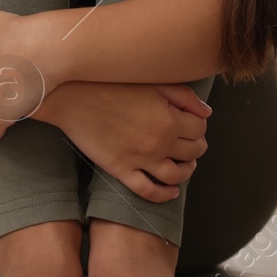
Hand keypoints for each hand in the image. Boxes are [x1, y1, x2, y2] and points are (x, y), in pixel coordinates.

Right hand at [36, 81, 211, 201]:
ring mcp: (140, 159)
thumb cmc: (109, 82)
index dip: (199, 125)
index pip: (200, 129)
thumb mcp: (151, 81)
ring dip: (186, 172)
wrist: (70, 96)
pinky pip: (148, 191)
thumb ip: (183, 96)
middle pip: (193, 152)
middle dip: (196, 147)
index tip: (192, 122)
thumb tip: (206, 113)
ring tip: (184, 165)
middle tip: (189, 141)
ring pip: (176, 176)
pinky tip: (170, 191)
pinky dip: (164, 195)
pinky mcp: (121, 170)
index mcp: (169, 119)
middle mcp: (160, 143)